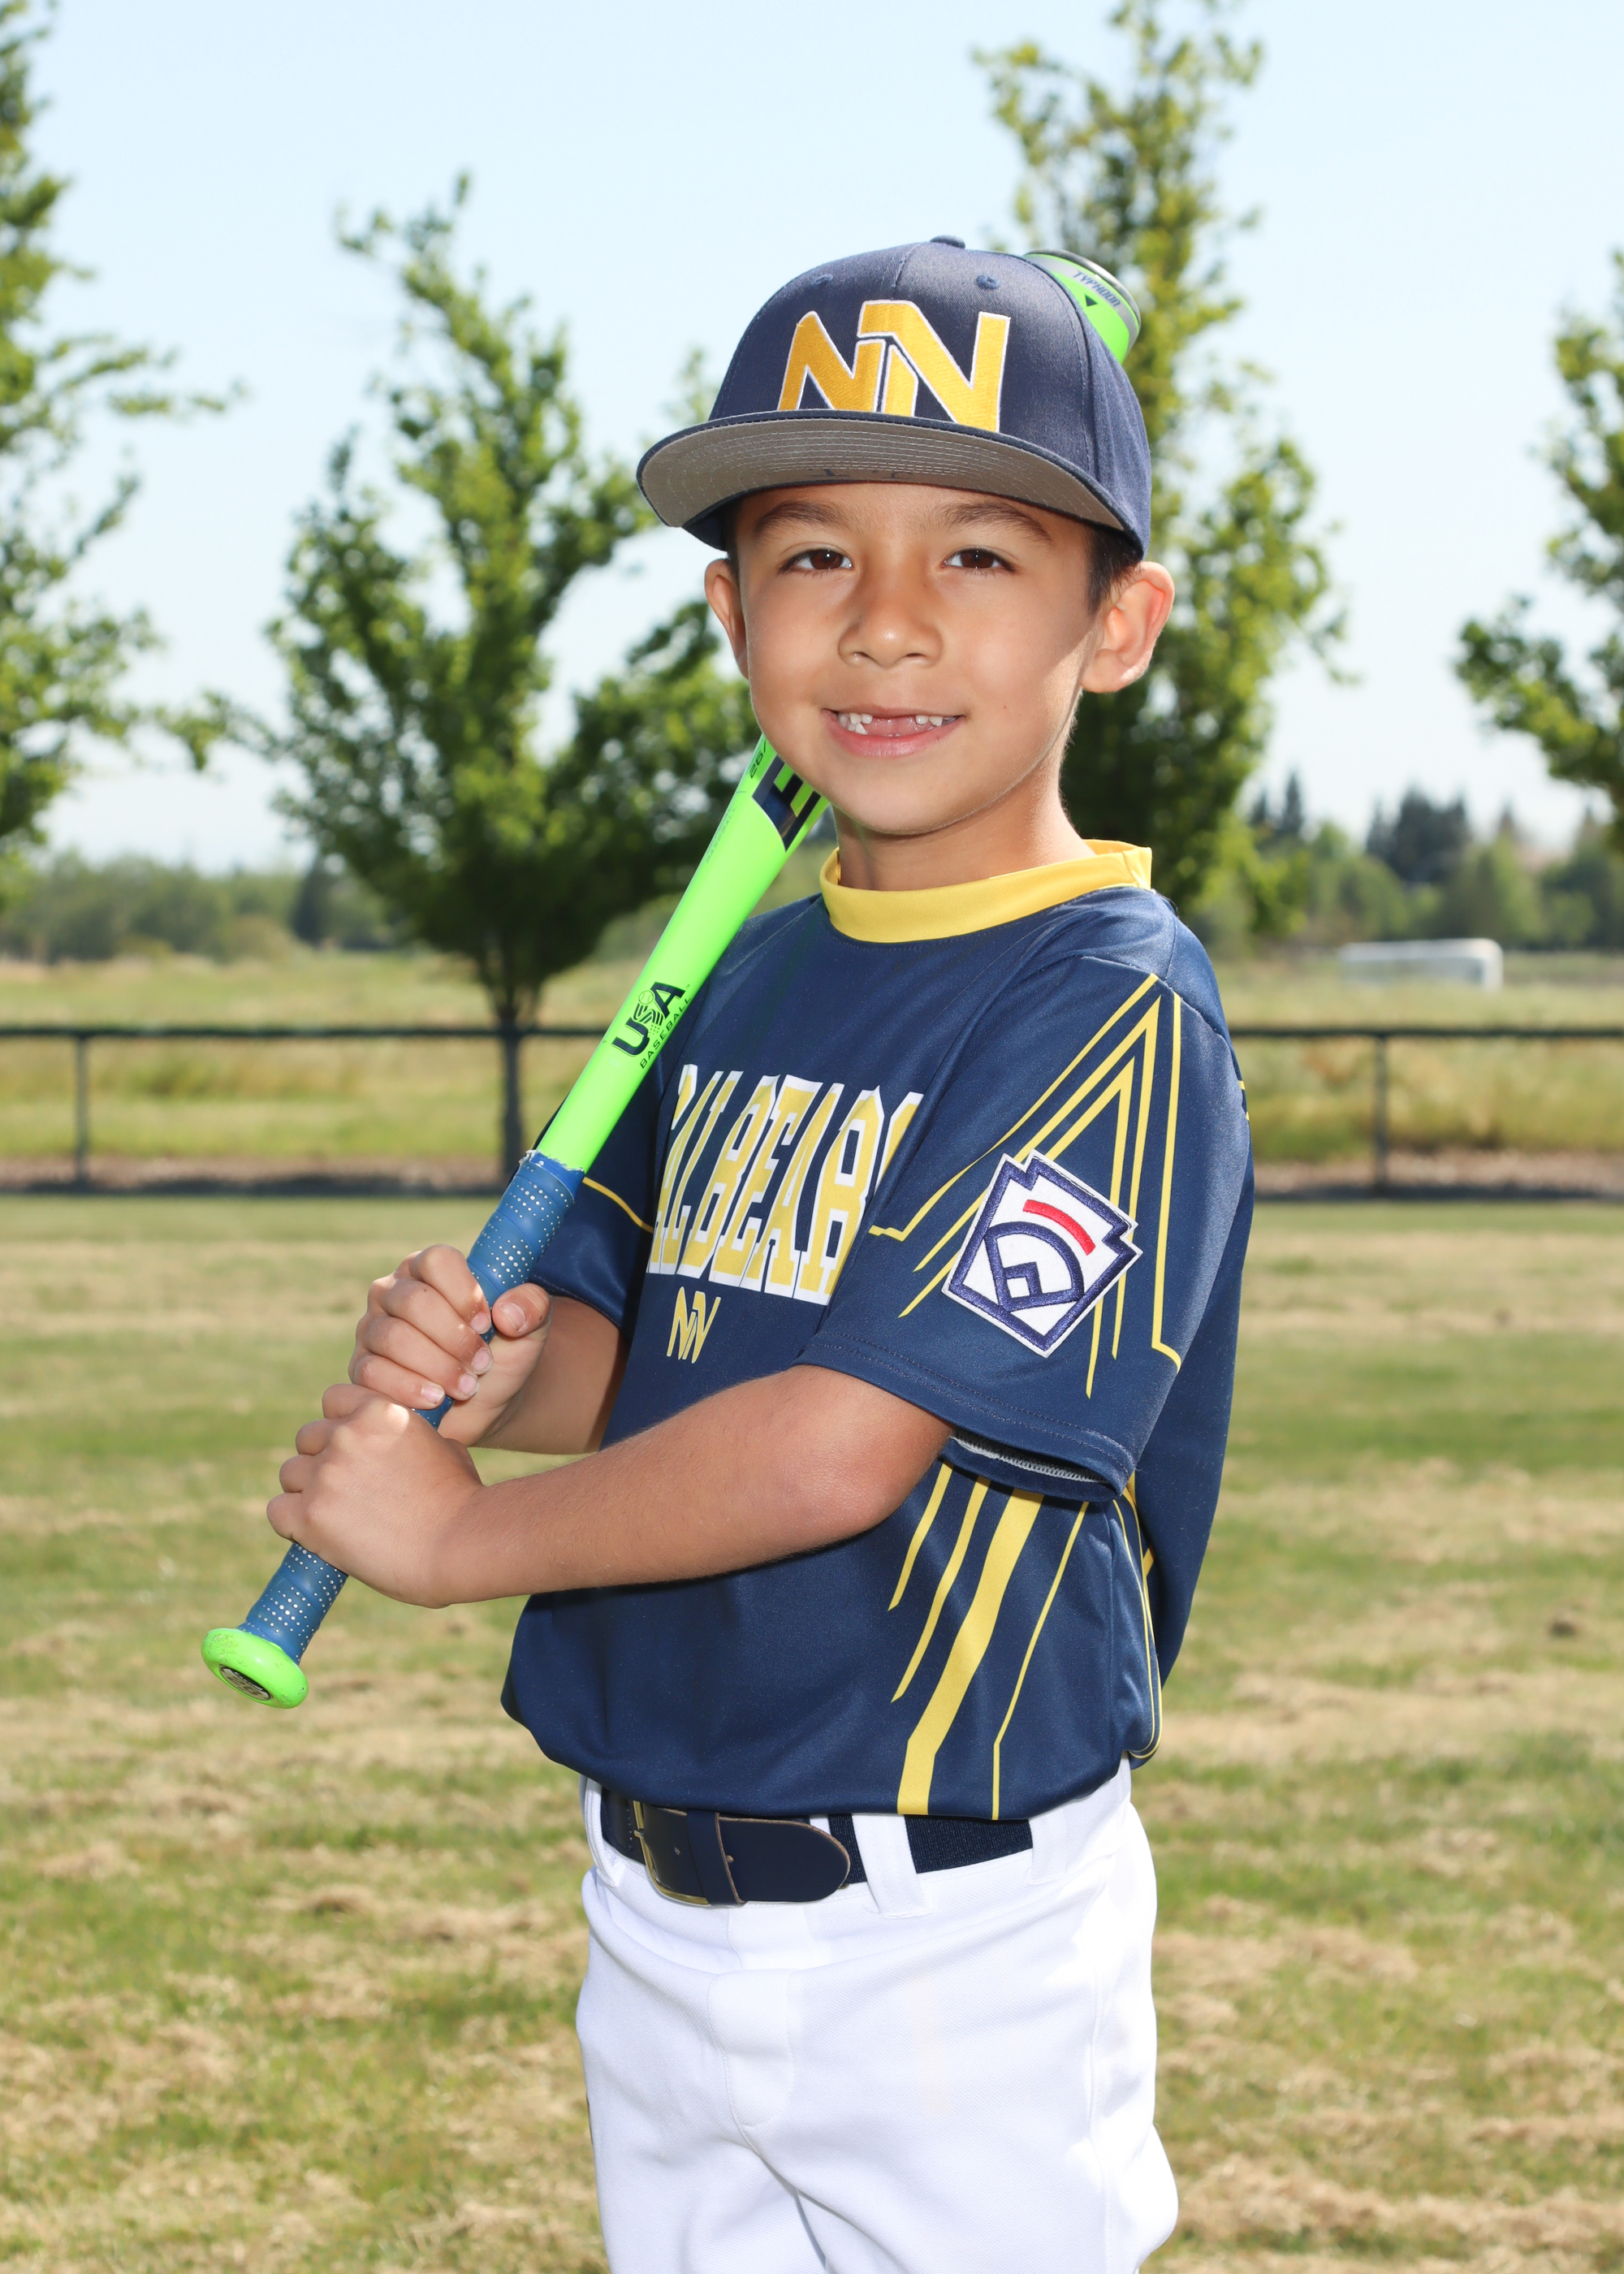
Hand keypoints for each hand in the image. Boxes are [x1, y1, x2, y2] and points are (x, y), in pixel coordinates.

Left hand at [269, 1383, 483, 1605]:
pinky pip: (278, 1511)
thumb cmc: (461, 1501)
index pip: (333, 1399)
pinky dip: (292, 1524)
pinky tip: (317, 1535)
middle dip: (322, 1461)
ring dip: (307, 1492)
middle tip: (347, 1491)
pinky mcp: (310, 1515)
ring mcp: (325, 1474)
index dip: (340, 1424)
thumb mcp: (442, 1447)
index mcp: (379, 1411)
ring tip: (337, 1517)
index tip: (353, 1448)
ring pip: (290, 1474)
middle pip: (307, 1438)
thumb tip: (395, 1448)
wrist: (459, 1544)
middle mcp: (346, 1435)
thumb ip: (409, 1436)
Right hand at [348, 1245, 552, 1445]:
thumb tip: (507, 1313)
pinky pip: (372, 1372)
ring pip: (393, 1338)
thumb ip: (533, 1307)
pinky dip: (407, 1388)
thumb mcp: (530, 1329)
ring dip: (437, 1366)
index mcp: (429, 1269)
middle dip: (454, 1338)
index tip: (486, 1324)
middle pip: (414, 1302)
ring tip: (467, 1387)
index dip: (463, 1293)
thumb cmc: (501, 1354)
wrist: (483, 1403)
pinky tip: (435, 1399)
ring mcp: (372, 1329)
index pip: (437, 1261)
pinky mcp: (361, 1367)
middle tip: (482, 1364)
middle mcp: (393, 1291)